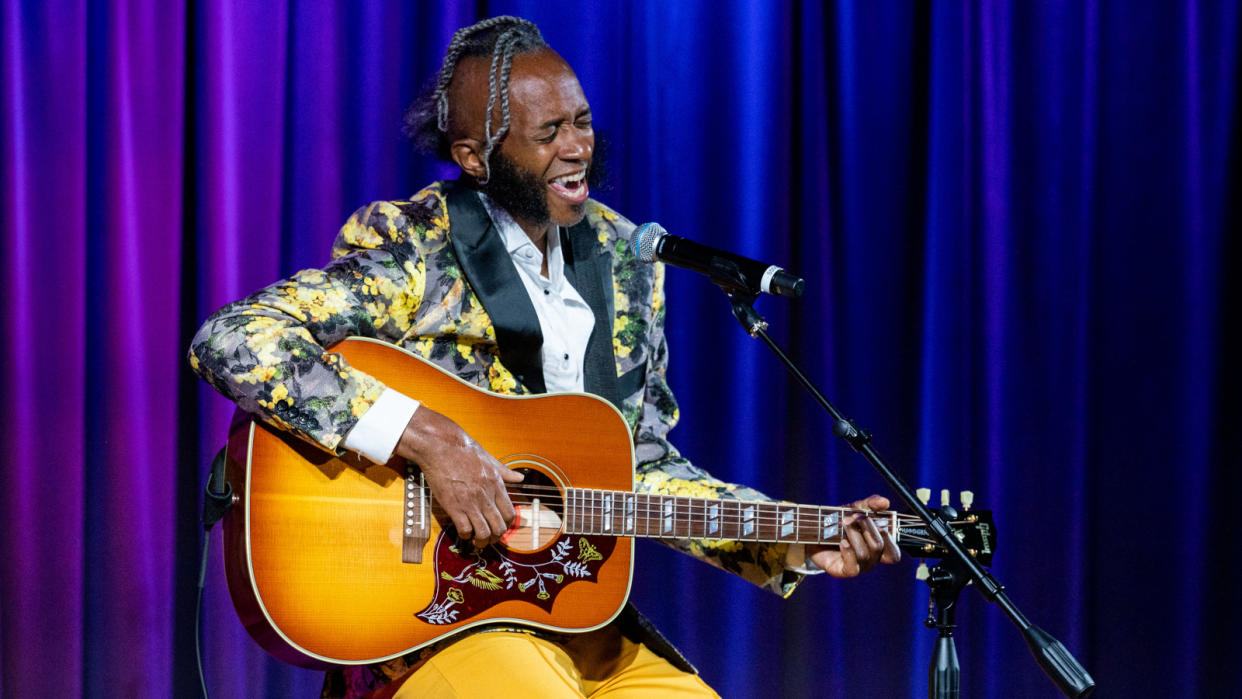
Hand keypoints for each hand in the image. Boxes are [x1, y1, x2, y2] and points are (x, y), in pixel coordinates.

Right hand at [394, 407, 523, 548]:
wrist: (441, 446)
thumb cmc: (463, 450)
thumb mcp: (489, 459)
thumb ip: (505, 471)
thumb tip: (520, 478)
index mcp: (496, 484)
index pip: (510, 514)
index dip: (507, 525)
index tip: (501, 527)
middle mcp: (486, 495)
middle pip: (499, 527)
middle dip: (495, 537)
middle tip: (489, 538)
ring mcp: (470, 502)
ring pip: (483, 533)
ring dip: (481, 541)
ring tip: (477, 540)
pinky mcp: (453, 506)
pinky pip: (464, 529)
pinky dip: (465, 535)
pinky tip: (463, 531)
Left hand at [806, 494, 900, 576]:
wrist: (814, 531)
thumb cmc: (839, 521)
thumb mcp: (855, 509)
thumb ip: (870, 504)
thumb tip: (885, 502)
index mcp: (879, 548)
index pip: (894, 554)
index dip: (889, 538)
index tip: (877, 521)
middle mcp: (871, 559)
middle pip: (878, 547)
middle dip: (867, 528)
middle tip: (854, 516)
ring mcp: (858, 566)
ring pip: (864, 554)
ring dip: (853, 535)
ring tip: (843, 523)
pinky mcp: (843, 570)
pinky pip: (853, 567)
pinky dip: (848, 552)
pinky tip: (842, 541)